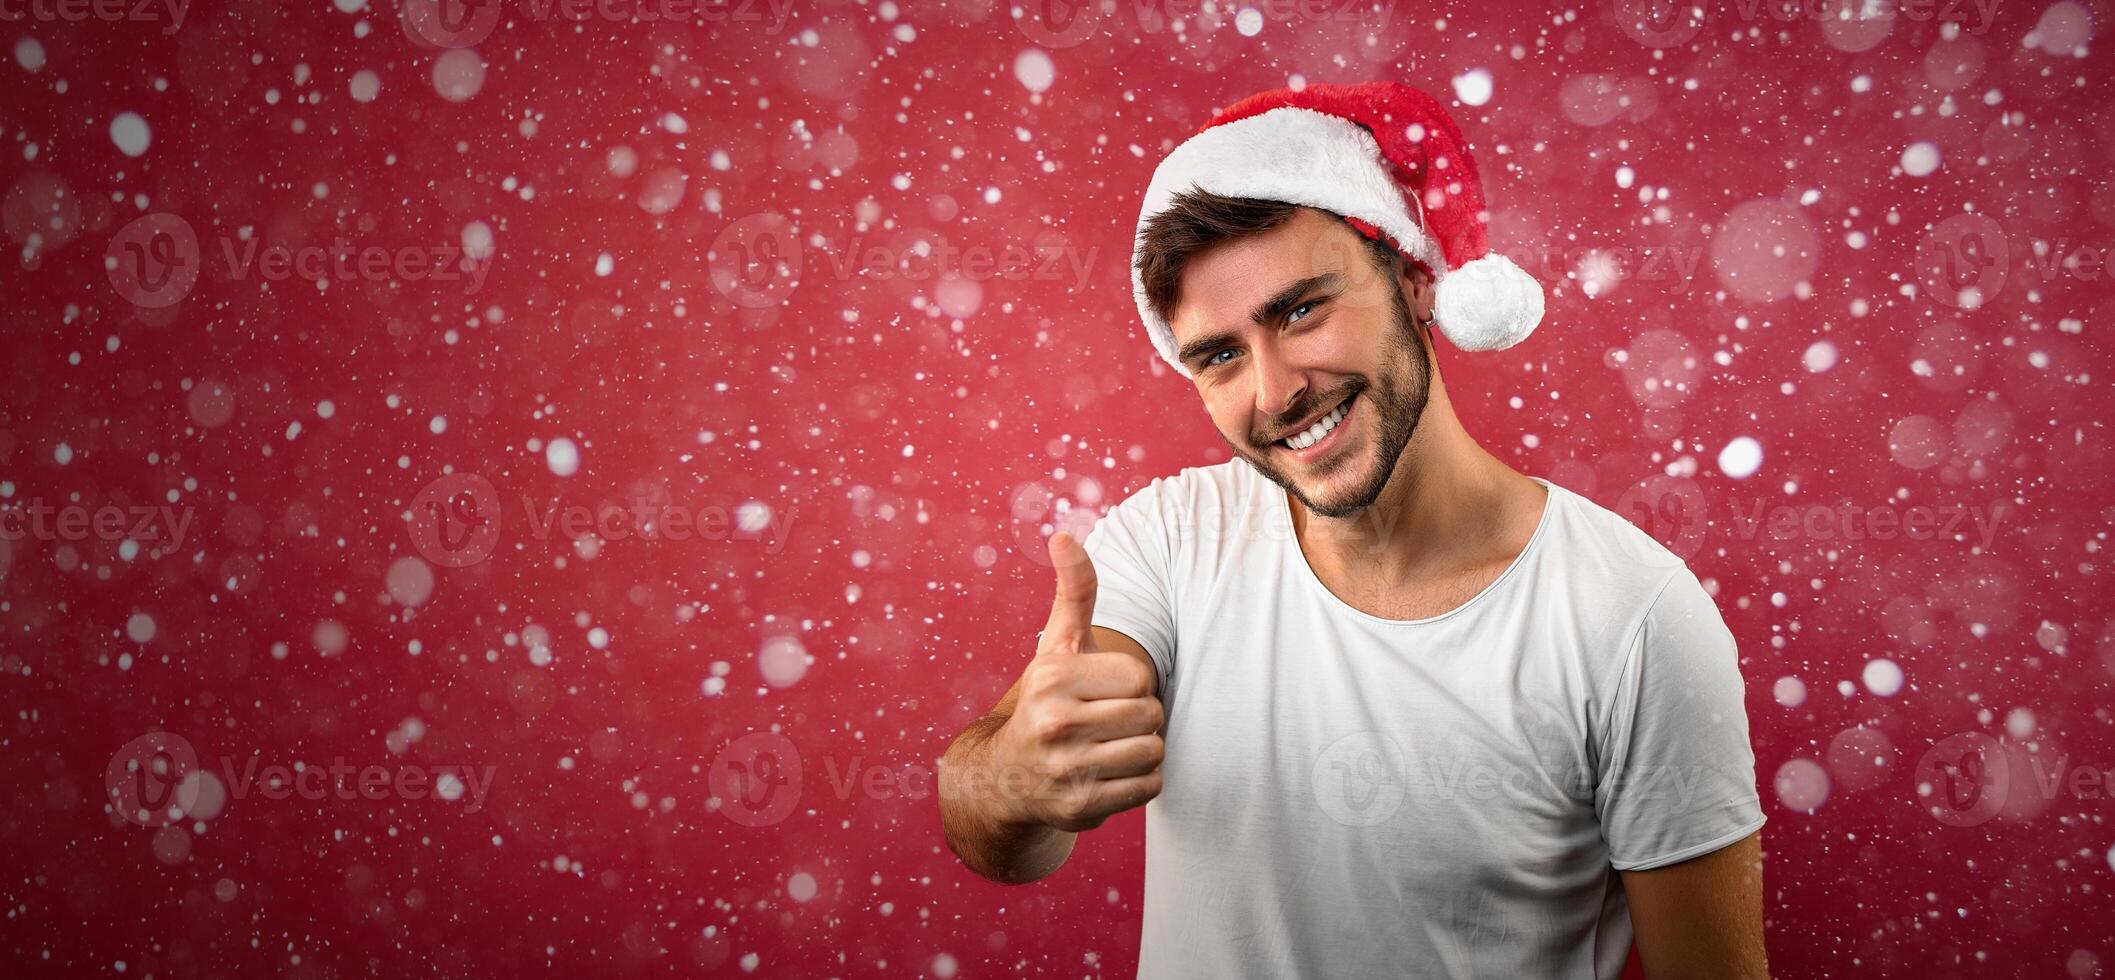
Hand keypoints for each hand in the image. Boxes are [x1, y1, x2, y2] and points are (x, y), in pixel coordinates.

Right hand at [986, 533, 1164, 832]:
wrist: (1007, 775)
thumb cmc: (1048, 699)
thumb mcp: (1058, 645)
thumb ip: (1074, 591)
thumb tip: (1065, 535)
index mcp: (1052, 677)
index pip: (1141, 677)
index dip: (1131, 684)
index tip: (1100, 692)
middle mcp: (1054, 723)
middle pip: (1151, 715)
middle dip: (1139, 718)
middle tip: (1105, 723)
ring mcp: (1065, 769)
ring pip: (1153, 752)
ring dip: (1141, 750)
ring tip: (1107, 747)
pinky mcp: (1079, 808)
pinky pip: (1148, 787)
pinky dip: (1137, 783)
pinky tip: (1107, 775)